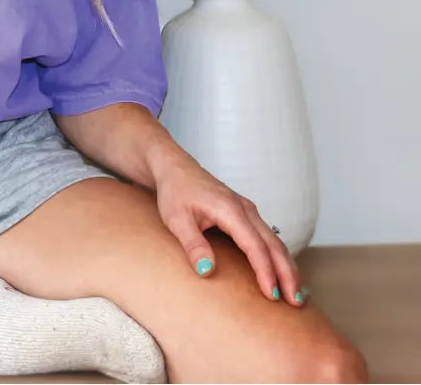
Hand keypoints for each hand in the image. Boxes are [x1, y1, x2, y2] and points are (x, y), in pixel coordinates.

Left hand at [151, 150, 305, 307]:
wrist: (176, 169)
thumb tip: (207, 271)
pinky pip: (269, 238)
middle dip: (288, 274)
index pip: (255, 245)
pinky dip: (279, 258)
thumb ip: (193, 244)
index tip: (272, 295)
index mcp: (230, 210)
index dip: (265, 271)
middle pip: (274, 245)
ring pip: (276, 242)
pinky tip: (283, 275)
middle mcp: (245, 209)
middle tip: (296, 302)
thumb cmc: (175, 193)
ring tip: (297, 295)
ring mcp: (249, 211)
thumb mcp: (176, 220)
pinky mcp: (247, 215)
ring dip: (288, 268)